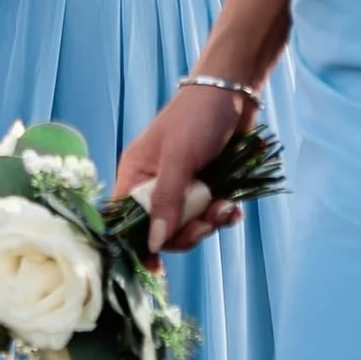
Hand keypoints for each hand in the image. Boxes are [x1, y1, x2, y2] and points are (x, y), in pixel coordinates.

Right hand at [113, 81, 251, 253]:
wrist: (234, 93)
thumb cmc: (197, 118)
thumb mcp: (179, 158)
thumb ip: (167, 201)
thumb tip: (154, 243)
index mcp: (135, 174)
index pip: (126, 220)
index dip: (137, 243)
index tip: (156, 266)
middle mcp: (154, 184)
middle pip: (162, 230)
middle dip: (187, 232)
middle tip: (207, 221)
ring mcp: (182, 187)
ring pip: (189, 225)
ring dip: (209, 222)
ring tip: (225, 207)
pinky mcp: (206, 187)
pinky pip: (210, 215)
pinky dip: (222, 215)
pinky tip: (234, 208)